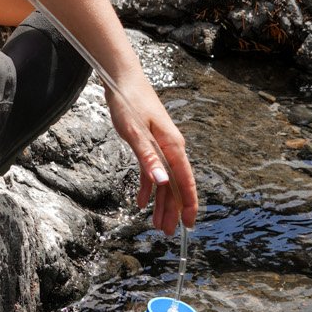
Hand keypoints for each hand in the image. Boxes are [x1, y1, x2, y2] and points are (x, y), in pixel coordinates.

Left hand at [105, 66, 198, 234]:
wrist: (121, 78)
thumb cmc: (129, 101)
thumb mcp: (134, 131)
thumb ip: (147, 158)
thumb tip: (162, 182)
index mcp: (172, 146)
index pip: (185, 181)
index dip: (188, 204)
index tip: (189, 225)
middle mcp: (170, 148)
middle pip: (175, 185)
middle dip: (172, 210)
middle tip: (166, 233)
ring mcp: (159, 146)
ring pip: (163, 181)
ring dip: (160, 203)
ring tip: (156, 225)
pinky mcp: (147, 144)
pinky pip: (151, 171)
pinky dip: (146, 187)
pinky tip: (140, 202)